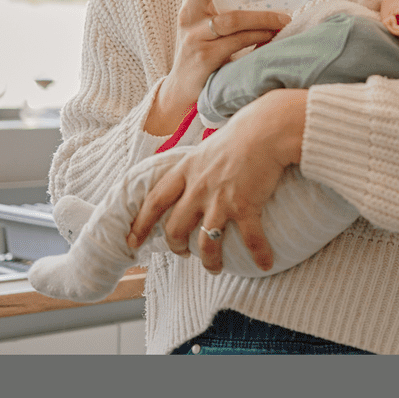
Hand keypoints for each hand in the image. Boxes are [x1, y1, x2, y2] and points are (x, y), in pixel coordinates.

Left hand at [127, 88, 307, 273]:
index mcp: (186, 171)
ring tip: (215, 268)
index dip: (140, 224)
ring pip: (206, 242)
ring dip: (210, 261)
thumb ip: (197, 165)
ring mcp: (220, 200)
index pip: (154, 201)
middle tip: (182, 254)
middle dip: (175, 246)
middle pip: (175, 228)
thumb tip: (196, 172)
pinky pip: (250, 239)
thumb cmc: (242, 133)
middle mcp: (198, 188)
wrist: (266, 129)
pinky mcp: (245, 206)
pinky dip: (259, 254)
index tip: (132, 240)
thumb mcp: (207, 147)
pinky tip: (265, 263)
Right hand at [146, 0, 290, 134]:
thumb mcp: (205, 21)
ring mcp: (194, 37)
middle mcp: (187, 15)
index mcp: (189, 1)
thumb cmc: (204, 48)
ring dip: (262, 17)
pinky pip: (236, 42)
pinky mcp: (204, 58)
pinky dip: (259, 36)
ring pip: (230, 19)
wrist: (184, 88)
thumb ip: (223, 3)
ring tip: (283, 18)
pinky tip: (272, 34)